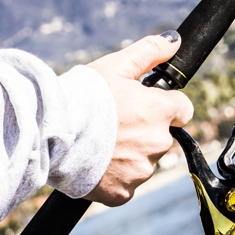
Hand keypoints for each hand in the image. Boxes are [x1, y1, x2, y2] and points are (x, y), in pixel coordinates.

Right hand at [83, 32, 193, 205]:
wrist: (50, 132)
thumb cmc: (83, 96)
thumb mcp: (117, 65)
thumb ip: (150, 51)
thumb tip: (174, 41)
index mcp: (161, 112)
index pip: (184, 110)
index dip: (166, 106)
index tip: (147, 106)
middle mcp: (158, 143)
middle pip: (163, 137)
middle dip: (145, 130)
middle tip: (116, 124)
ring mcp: (142, 171)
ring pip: (144, 161)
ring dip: (130, 154)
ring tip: (102, 143)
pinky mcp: (123, 192)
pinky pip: (127, 184)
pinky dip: (116, 177)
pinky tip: (98, 163)